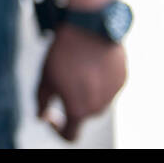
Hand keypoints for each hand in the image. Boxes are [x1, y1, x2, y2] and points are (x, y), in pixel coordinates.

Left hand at [36, 23, 126, 141]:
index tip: (50, 114)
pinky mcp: (122, 80)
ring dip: (84, 90)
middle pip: (82, 113)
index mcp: (78, 110)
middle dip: (70, 102)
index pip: (70, 134)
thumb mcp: (45, 78)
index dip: (57, 128)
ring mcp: (113, 94)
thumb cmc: (62, 54)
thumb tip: (41, 116)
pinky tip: (89, 61)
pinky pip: (107, 86)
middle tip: (60, 79)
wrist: (89, 29)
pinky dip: (97, 79)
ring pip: (96, 99)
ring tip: (75, 66)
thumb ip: (41, 102)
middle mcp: (99, 107)